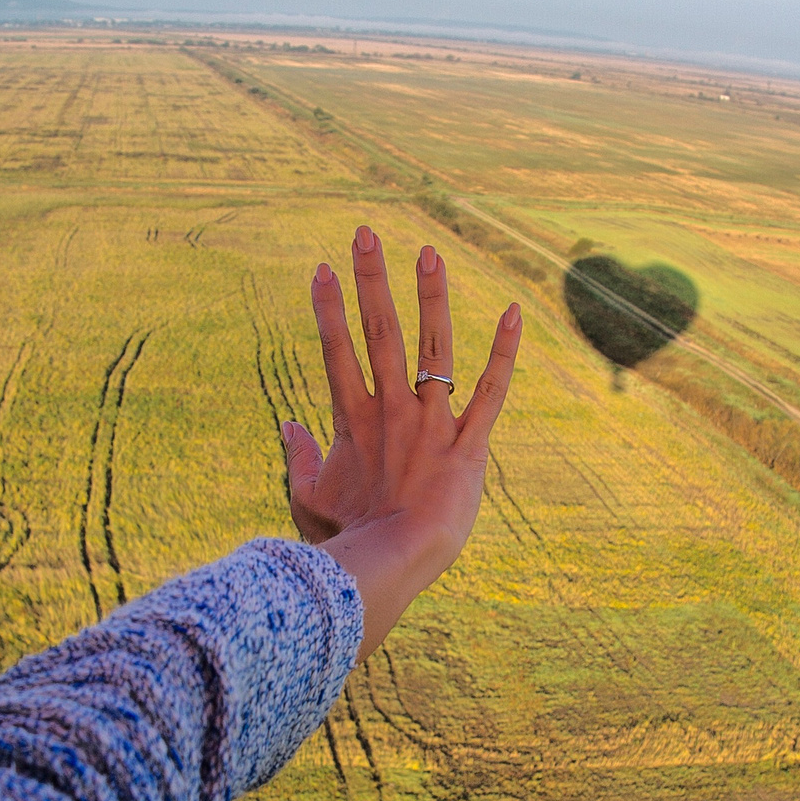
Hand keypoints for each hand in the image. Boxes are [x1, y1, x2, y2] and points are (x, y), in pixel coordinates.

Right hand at [281, 224, 521, 657]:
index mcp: (354, 422)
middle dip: (370, 280)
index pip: (337, 351)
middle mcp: (392, 412)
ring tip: (427, 251)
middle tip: (364, 233)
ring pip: (431, 348)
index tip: (320, 270)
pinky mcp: (469, 446)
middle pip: (378, 333)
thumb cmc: (347, 542)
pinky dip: (503, 352)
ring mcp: (431, 424)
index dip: (328, 310)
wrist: (387, 567)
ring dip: (429, 297)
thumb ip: (299, 456)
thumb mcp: (310, 498)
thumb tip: (286, 423)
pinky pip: (490, 391)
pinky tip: (513, 311)